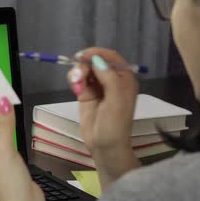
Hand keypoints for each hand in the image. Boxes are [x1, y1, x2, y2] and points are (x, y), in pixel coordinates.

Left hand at [0, 97, 44, 200]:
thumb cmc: (9, 185)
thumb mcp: (6, 148)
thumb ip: (5, 124)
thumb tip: (4, 104)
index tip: (1, 99)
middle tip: (8, 105)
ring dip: (5, 134)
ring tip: (12, 123)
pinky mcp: (1, 169)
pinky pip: (3, 150)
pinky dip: (9, 144)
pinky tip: (14, 144)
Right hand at [67, 48, 140, 187]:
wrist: (105, 146)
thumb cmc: (115, 124)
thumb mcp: (116, 100)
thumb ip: (108, 77)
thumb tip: (96, 59)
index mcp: (124, 79)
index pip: (111, 57)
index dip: (97, 53)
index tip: (83, 55)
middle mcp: (112, 80)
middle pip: (95, 61)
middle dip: (85, 65)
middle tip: (78, 75)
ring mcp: (98, 86)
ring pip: (85, 69)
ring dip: (78, 73)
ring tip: (76, 85)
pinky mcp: (86, 94)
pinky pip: (78, 79)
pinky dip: (75, 80)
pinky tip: (76, 89)